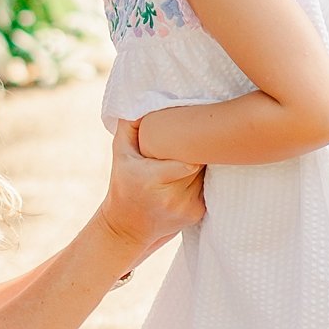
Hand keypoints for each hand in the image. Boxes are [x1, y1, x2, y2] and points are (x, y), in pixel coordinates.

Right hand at [98, 120, 204, 263]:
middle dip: (203, 150)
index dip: (195, 145)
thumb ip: (129, 126)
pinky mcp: (196, 214)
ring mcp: (186, 208)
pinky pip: (208, 187)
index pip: (189, 159)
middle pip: (201, 164)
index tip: (195, 132)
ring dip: (206, 163)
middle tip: (207, 133)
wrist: (127, 228)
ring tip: (203, 150)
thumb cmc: (123, 184)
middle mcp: (171, 197)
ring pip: (207, 175)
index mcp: (151, 179)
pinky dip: (205, 178)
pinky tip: (197, 172)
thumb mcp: (120, 154)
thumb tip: (142, 100)